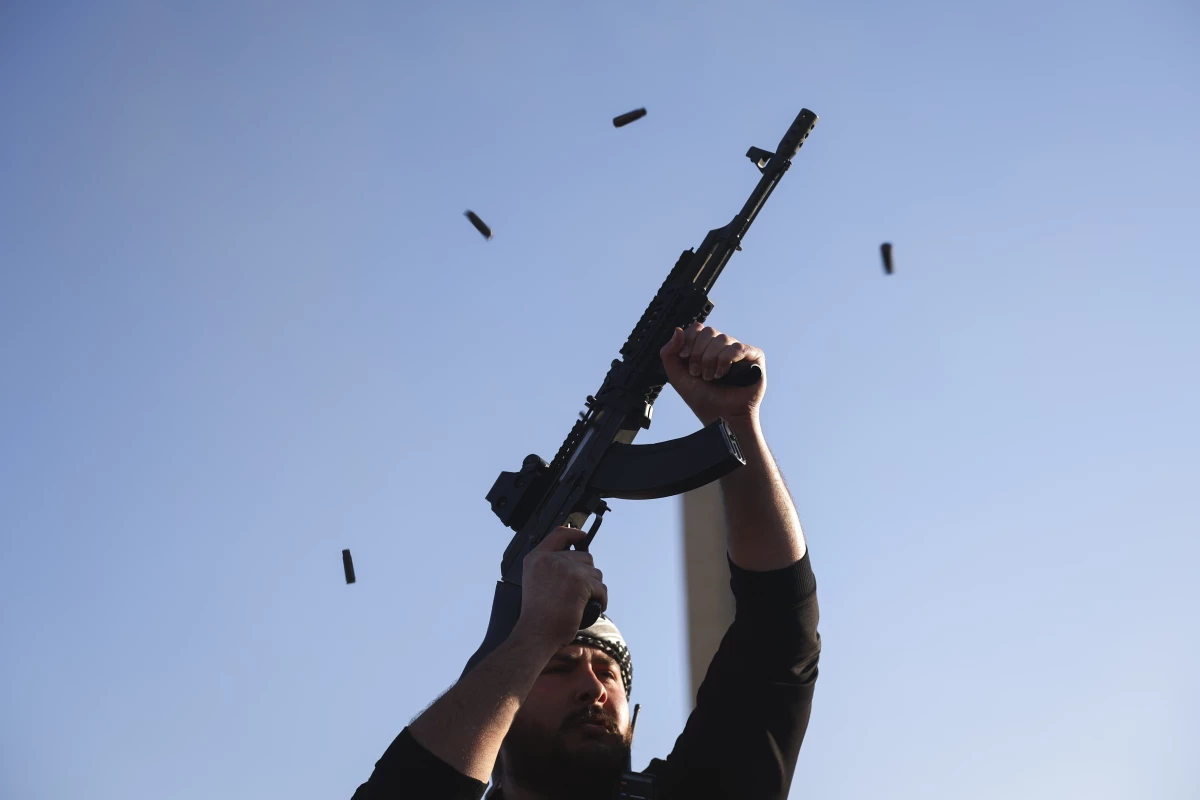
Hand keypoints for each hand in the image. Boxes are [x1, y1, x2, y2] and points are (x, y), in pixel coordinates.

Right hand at [512, 527, 607, 649]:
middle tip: (579, 592)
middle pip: (584, 556)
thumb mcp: (535, 581)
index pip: (559, 534)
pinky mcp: (580, 581)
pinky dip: (600, 600)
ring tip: (581, 603)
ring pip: (595, 572)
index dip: (574, 533)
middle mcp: (550, 559)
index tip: (583, 536)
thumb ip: (550, 566)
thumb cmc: (538, 615)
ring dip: (593, 589)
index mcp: (537, 558)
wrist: (537, 632)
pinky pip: (600, 587)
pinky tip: (589, 609)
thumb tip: (578, 560)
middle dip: (587, 575)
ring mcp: (566, 568)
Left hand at [659, 323, 765, 426]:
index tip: (684, 357)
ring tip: (711, 378)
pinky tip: (722, 374)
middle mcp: (723, 346)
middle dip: (698, 353)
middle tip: (698, 373)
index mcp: (706, 347)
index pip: (697, 328)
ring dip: (711, 360)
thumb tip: (678, 330)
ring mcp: (739, 351)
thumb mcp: (677, 376)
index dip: (689, 340)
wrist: (720, 416)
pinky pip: (738, 347)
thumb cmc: (702, 398)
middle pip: (708, 331)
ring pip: (722, 339)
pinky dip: (726, 360)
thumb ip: (669, 352)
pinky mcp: (754, 357)